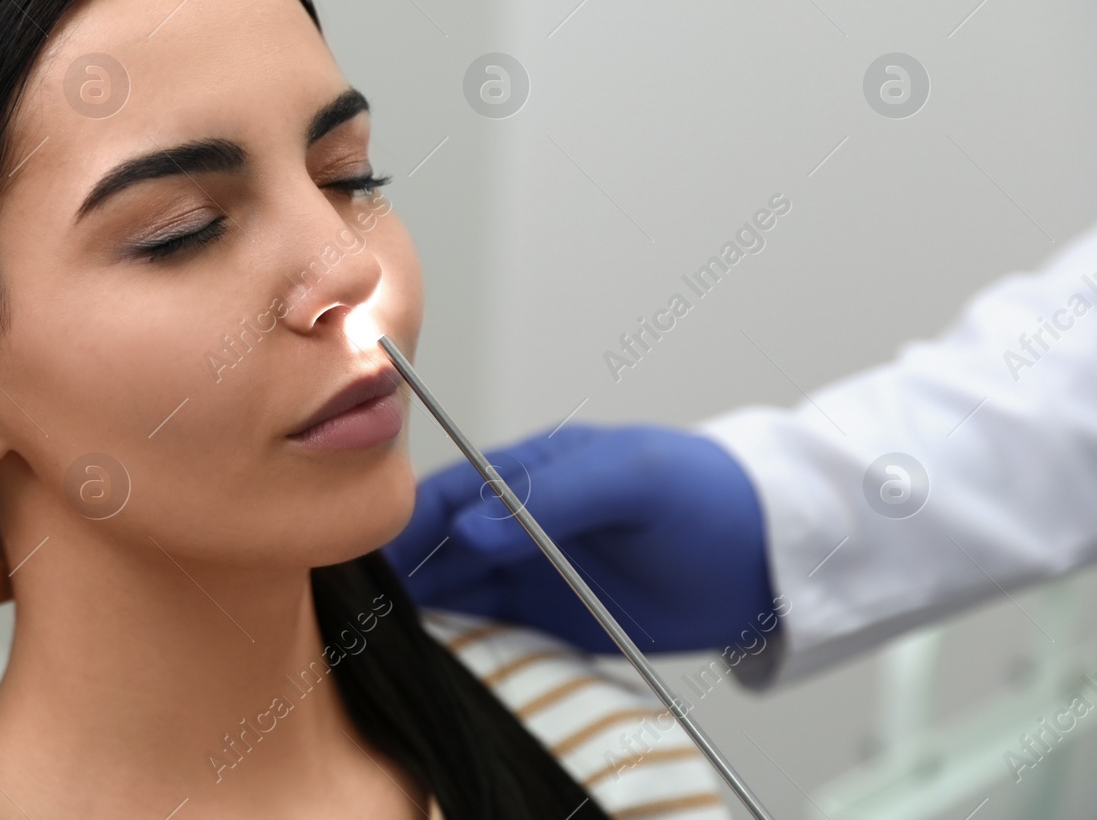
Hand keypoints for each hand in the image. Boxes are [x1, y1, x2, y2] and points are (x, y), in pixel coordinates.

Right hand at [382, 424, 774, 652]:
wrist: (764, 558)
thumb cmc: (702, 495)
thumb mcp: (631, 478)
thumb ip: (553, 498)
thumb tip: (472, 532)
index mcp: (527, 473)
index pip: (447, 498)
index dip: (405, 527)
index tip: (371, 561)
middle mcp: (516, 522)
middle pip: (438, 548)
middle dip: (400, 576)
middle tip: (367, 611)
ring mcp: (530, 572)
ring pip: (453, 592)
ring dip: (421, 612)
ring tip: (387, 639)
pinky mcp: (548, 618)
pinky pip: (488, 630)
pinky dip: (458, 642)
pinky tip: (435, 658)